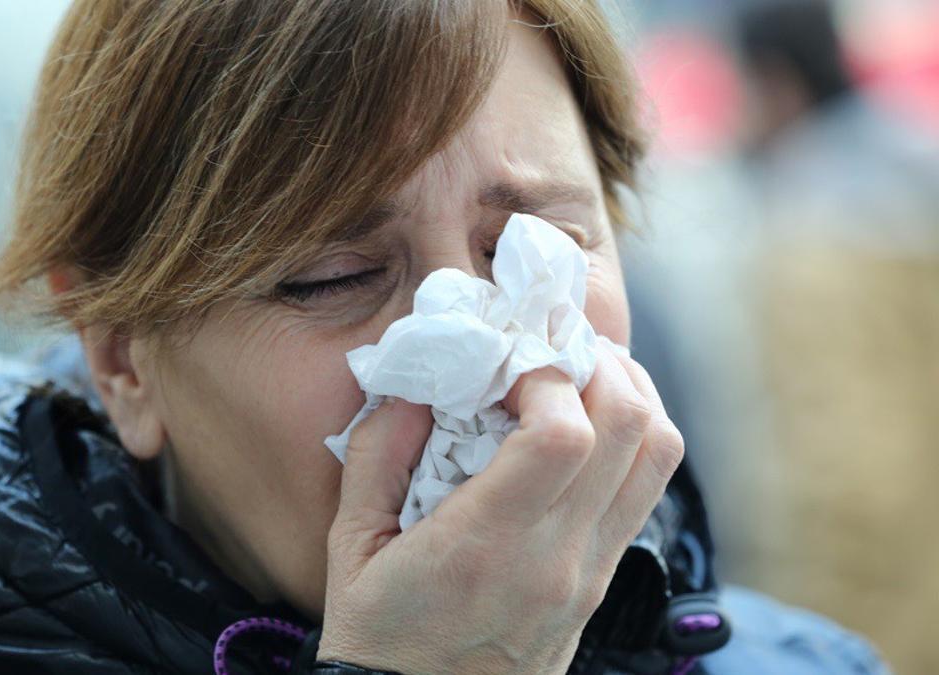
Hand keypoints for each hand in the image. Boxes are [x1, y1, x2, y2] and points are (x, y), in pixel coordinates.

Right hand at [317, 337, 683, 673]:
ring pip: (658, 456)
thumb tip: (415, 383)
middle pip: (630, 429)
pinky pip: (644, 489)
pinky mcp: (601, 583)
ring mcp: (590, 574)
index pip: (564, 435)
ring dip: (629, 394)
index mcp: (486, 548)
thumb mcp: (350, 544)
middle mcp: (557, 560)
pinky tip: (581, 425)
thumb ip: (378, 452)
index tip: (506, 361)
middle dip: (597, 363)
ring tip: (577, 374)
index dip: (546, 374)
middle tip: (549, 346)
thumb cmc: (377, 637)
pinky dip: (630, 437)